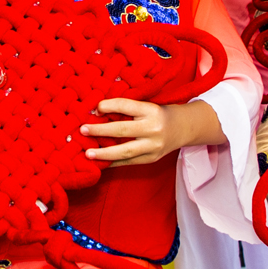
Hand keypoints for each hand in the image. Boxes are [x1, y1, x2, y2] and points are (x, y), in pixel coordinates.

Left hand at [81, 98, 216, 164]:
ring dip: (104, 153)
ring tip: (88, 153)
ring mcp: (153, 146)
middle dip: (100, 130)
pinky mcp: (151, 159)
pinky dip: (113, 163)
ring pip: (124, 151)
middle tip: (83, 130)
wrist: (184, 128)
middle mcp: (153, 128)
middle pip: (122, 130)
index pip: (126, 105)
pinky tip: (100, 163)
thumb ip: (127, 109)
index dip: (108, 106)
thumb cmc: (160, 113)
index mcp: (151, 110)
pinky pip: (129, 162)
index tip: (94, 108)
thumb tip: (97, 112)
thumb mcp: (148, 106)